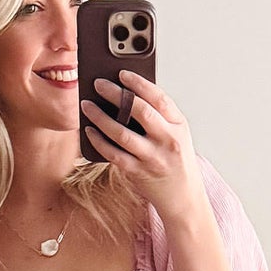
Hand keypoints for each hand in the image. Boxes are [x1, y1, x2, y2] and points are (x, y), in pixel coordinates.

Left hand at [79, 71, 210, 228]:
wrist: (183, 197)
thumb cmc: (176, 161)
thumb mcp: (177, 134)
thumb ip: (159, 116)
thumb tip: (125, 95)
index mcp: (178, 125)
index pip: (159, 98)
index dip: (139, 83)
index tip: (122, 73)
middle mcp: (167, 140)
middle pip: (140, 111)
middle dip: (116, 94)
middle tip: (98, 84)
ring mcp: (153, 158)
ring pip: (122, 133)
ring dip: (100, 117)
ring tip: (87, 105)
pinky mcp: (138, 172)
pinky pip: (113, 154)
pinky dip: (99, 141)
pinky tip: (89, 130)